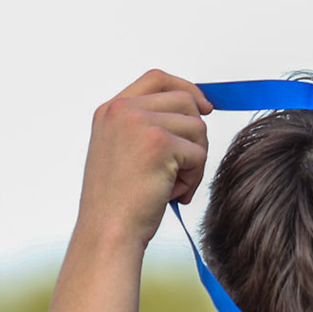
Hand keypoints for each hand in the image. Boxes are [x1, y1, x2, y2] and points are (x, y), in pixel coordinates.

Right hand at [76, 69, 212, 248]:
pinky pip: (199, 153)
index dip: (186, 88)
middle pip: (185, 101)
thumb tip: (196, 109)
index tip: (204, 106)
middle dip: (194, 136)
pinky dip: (193, 178)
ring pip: (197, 128)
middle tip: (183, 169)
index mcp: (110, 110)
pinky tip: (172, 194)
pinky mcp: (159, 142)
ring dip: (193, 161)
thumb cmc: (118, 204)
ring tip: (172, 186)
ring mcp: (139, 123)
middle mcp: (122, 110)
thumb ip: (147, 127)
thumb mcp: (123, 152)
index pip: (157, 79)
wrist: (108, 232)